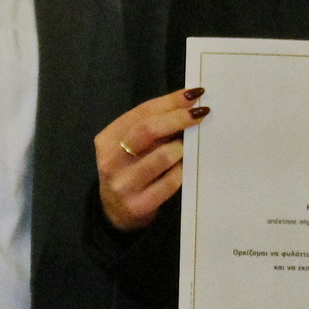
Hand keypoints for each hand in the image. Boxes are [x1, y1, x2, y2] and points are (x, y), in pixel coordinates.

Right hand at [94, 88, 206, 232]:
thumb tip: (186, 105)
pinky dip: (183, 170)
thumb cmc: (129, 170)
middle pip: (147, 130)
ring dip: (182, 147)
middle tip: (201, 113)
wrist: (116, 213)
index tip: (194, 94)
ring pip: (162, 156)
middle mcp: (111, 160)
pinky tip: (188, 166)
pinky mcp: (139, 205)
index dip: (169, 101)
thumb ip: (150, 128)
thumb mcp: (129, 146)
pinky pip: (170, 182)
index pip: (141, 113)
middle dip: (178, 118)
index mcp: (107, 139)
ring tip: (191, 145)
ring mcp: (124, 184)